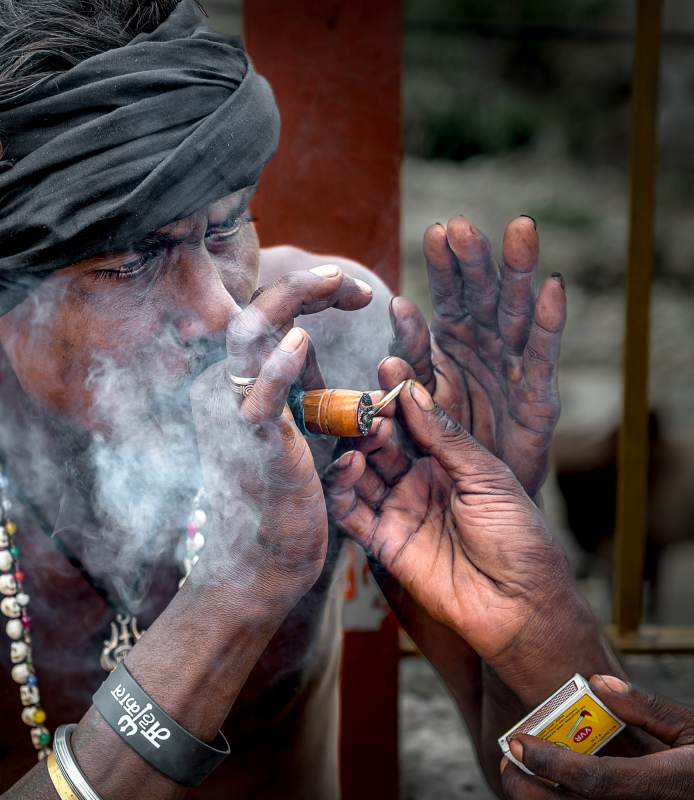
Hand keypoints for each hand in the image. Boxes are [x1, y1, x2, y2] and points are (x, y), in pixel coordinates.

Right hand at [190, 266, 371, 603]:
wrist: (260, 566)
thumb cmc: (281, 504)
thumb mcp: (291, 434)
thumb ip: (297, 391)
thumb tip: (308, 347)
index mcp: (241, 387)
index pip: (268, 318)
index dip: (309, 294)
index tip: (358, 293)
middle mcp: (228, 391)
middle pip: (257, 314)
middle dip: (303, 286)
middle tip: (348, 277)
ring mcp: (235, 416)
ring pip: (249, 339)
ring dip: (291, 304)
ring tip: (334, 281)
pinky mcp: (253, 446)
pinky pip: (261, 400)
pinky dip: (277, 368)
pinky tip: (301, 342)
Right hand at [325, 380, 597, 697]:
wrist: (520, 605)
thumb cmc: (520, 540)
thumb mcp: (488, 477)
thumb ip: (446, 437)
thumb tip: (414, 391)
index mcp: (448, 463)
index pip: (414, 421)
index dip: (398, 398)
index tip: (387, 370)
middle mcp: (418, 483)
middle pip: (381, 445)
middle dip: (370, 422)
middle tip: (365, 406)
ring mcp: (399, 512)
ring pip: (362, 475)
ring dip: (356, 451)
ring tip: (363, 435)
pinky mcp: (383, 543)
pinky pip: (351, 514)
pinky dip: (343, 491)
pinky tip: (350, 469)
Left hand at [386, 216, 564, 497]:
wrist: (471, 499)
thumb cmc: (438, 445)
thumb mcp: (413, 401)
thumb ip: (405, 362)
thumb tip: (397, 313)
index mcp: (450, 343)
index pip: (448, 295)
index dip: (445, 265)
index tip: (437, 231)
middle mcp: (484, 346)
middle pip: (483, 294)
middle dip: (476, 259)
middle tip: (466, 225)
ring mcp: (513, 367)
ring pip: (517, 312)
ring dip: (517, 271)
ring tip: (520, 229)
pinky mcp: (538, 395)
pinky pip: (542, 354)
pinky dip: (549, 321)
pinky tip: (553, 287)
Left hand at [502, 675, 693, 798]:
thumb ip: (646, 708)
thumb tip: (597, 684)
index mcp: (664, 787)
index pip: (594, 780)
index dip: (551, 761)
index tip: (520, 741)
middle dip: (530, 787)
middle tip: (512, 758)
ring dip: (540, 799)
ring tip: (524, 771)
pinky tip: (552, 786)